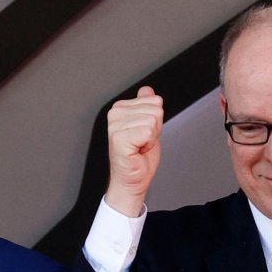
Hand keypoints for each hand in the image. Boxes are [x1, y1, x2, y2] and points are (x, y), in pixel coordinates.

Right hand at [105, 85, 162, 217]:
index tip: (143, 135)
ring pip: (152, 120)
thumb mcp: (147, 127)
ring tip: (139, 147)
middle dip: (155, 129)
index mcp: (121, 108)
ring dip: (151, 138)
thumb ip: (146, 106)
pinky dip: (147, 144)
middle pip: (155, 108)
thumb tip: (147, 90)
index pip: (154, 100)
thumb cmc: (137, 159)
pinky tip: (138, 151)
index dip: (156, 121)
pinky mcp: (119, 137)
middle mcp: (115, 114)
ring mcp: (115, 125)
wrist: (131, 181)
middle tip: (142, 142)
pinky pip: (148, 131)